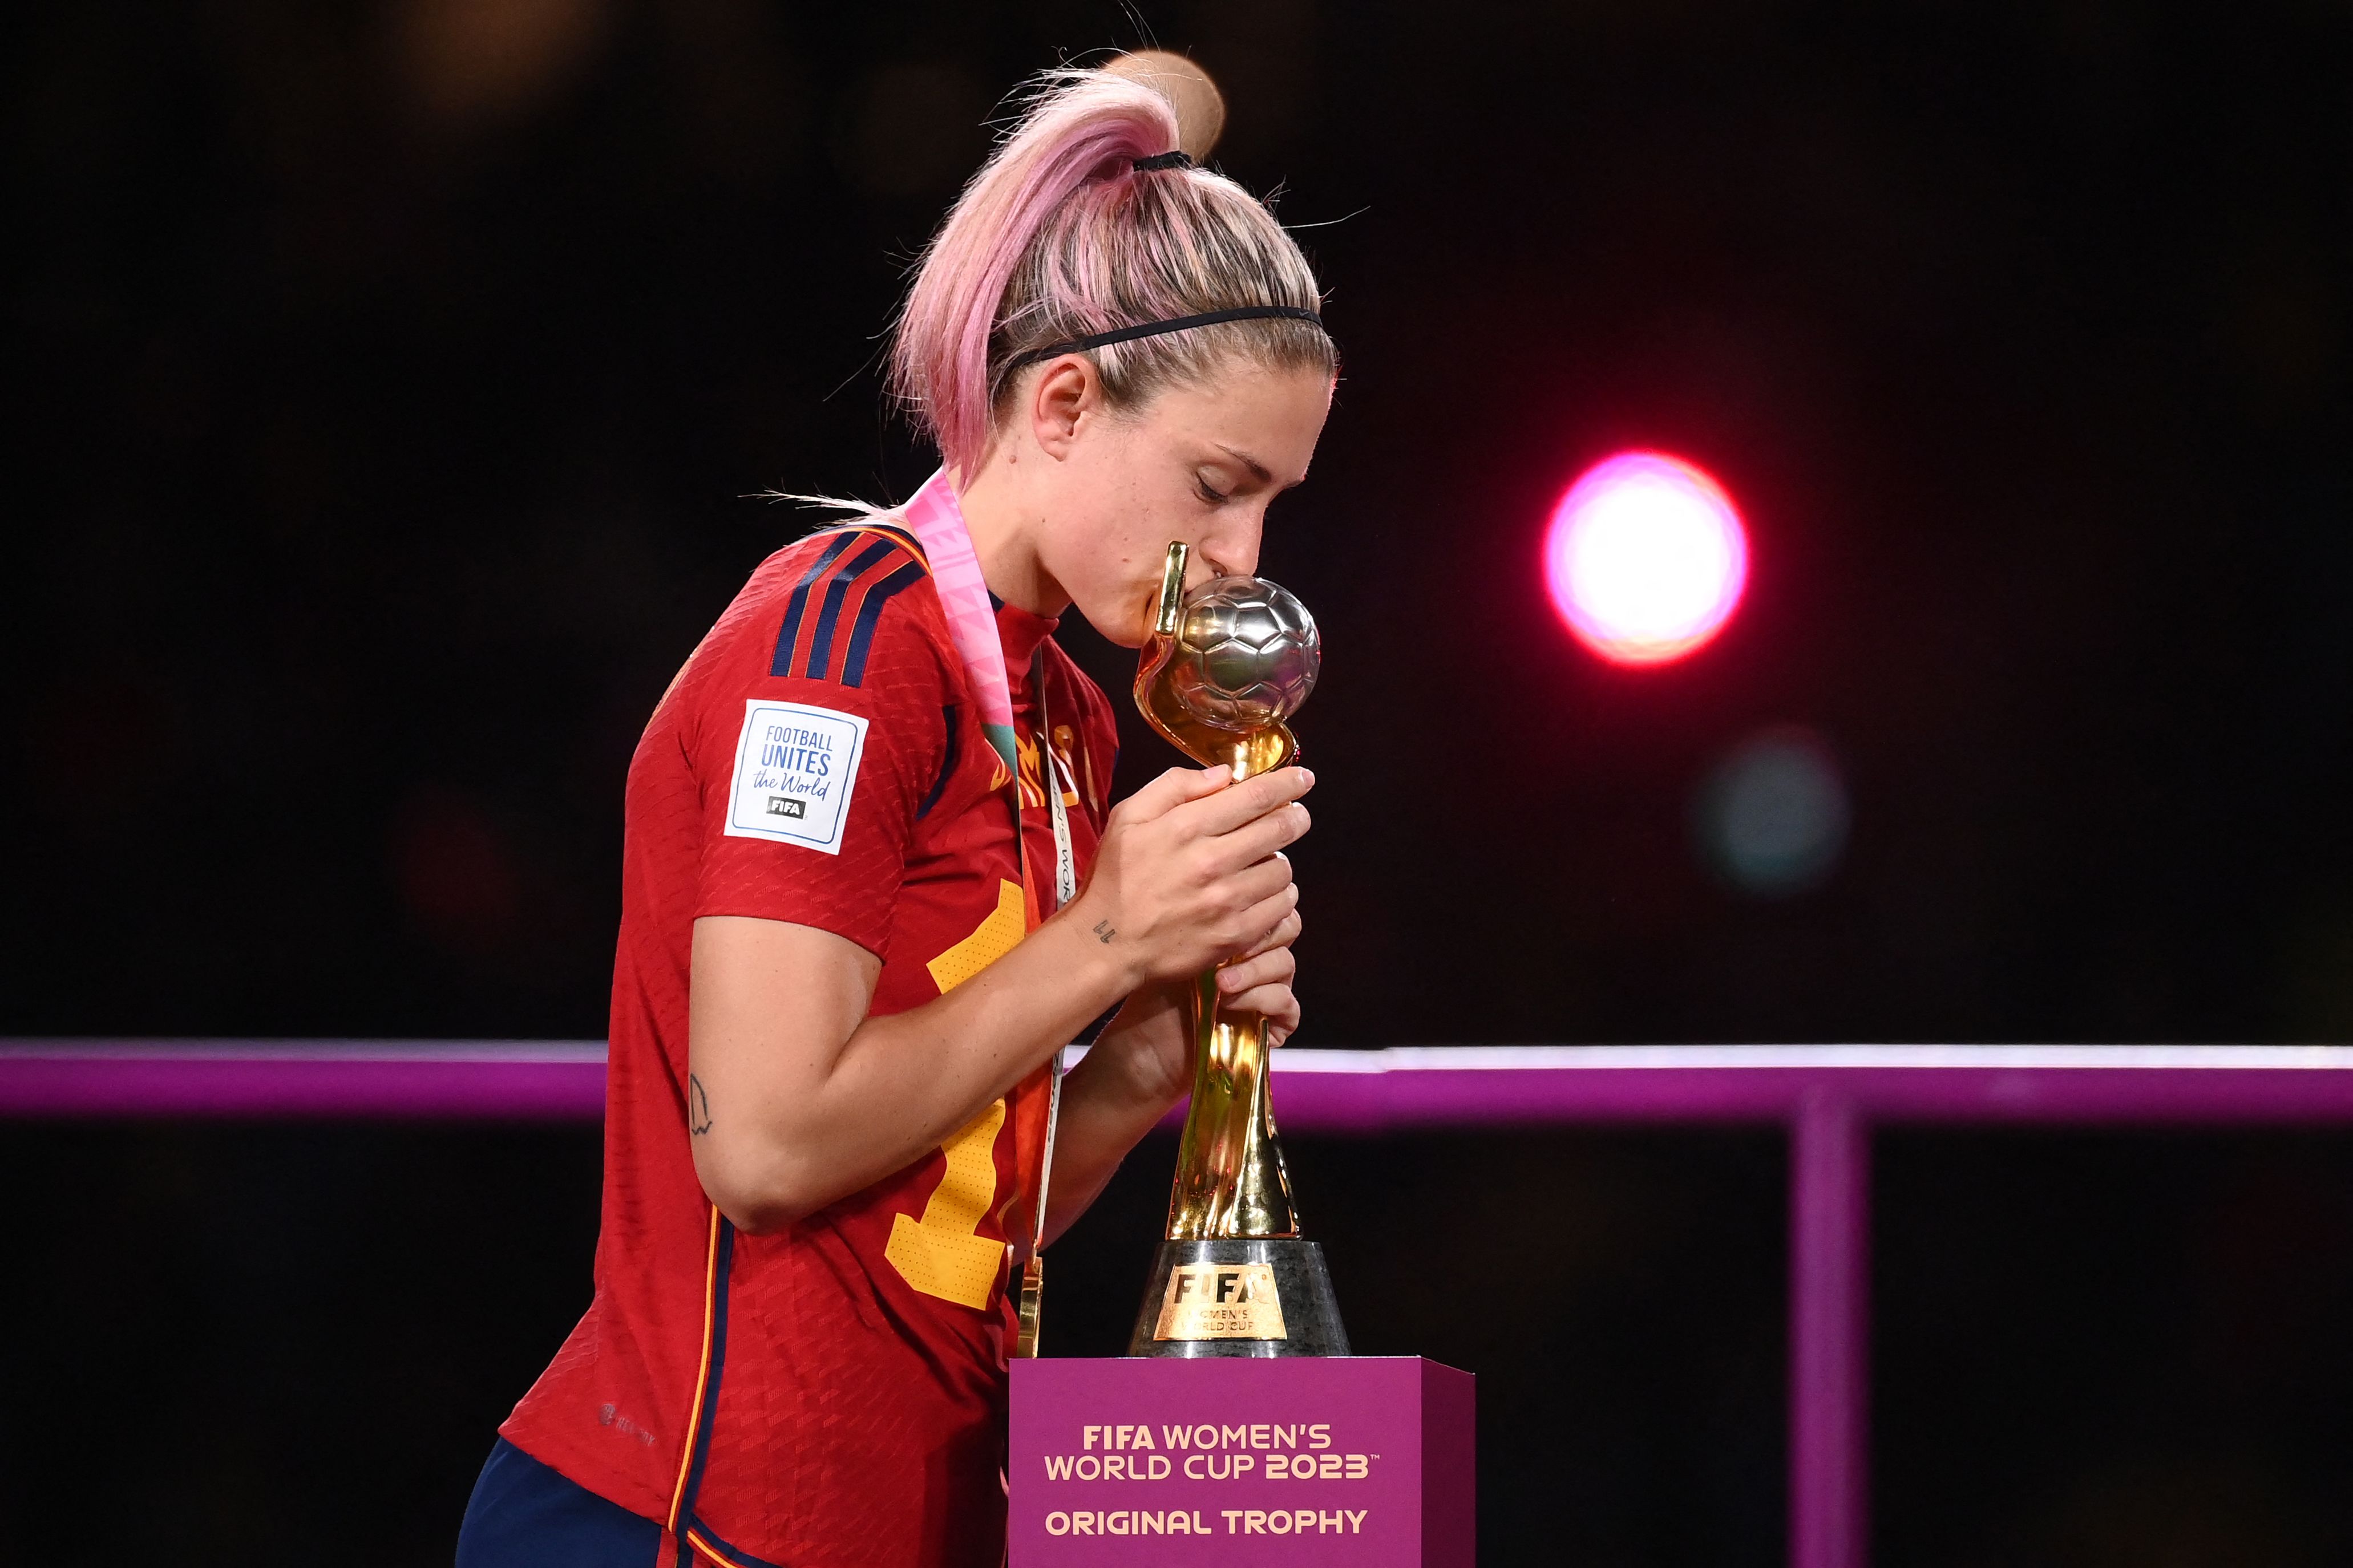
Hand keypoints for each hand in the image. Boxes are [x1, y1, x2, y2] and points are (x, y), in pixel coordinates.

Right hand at [1066, 763, 1312, 988]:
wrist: (1107, 945)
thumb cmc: (1115, 879)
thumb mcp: (1128, 817)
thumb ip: (1174, 786)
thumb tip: (1222, 775)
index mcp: (1186, 826)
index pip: (1255, 796)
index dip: (1288, 784)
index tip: (1303, 779)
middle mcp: (1211, 861)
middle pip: (1279, 829)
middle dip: (1295, 818)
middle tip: (1297, 817)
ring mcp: (1226, 900)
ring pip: (1283, 869)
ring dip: (1281, 860)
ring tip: (1266, 861)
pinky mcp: (1234, 934)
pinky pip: (1280, 908)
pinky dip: (1280, 896)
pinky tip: (1265, 892)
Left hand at [1083, 896, 1301, 1114]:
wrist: (1146, 1045)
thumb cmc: (1153, 991)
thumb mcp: (1171, 943)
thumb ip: (1198, 911)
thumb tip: (1218, 874)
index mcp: (1239, 930)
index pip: (1269, 900)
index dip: (1256, 901)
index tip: (1226, 906)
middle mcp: (1258, 957)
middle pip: (1287, 926)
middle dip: (1261, 931)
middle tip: (1231, 944)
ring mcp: (1267, 990)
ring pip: (1285, 964)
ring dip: (1256, 969)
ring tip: (1222, 982)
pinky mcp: (1273, 1024)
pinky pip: (1288, 1004)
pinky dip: (1263, 999)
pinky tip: (1231, 1003)